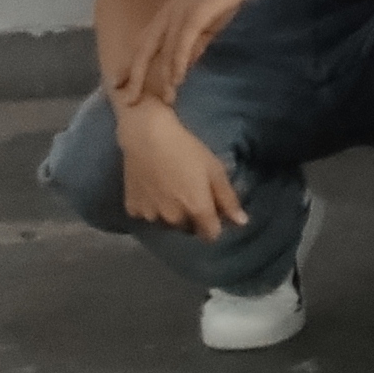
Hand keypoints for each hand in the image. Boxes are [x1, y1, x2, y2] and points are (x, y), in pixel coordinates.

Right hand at [116, 102, 246, 238]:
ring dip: (172, 215)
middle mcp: (173, 219)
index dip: (214, 225)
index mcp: (197, 210)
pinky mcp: (132, 209)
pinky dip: (151, 207)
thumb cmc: (187, 150)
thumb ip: (228, 199)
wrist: (147, 136)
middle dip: (193, 218)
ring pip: (167, 224)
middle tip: (190, 194)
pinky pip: (147, 215)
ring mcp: (150, 215)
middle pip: (188, 229)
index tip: (213, 212)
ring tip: (171, 190)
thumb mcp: (215, 170)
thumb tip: (241, 223)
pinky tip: (153, 189)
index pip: (210, 235)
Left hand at [122, 0, 255, 107]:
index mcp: (165, 16)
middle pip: (144, 50)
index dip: (130, 65)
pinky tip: (178, 80)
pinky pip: (182, 44)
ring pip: (163, 51)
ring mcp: (178, 16)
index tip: (121, 85)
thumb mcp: (205, 25)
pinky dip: (178, 63)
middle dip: (135, 76)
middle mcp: (166, 16)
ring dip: (162, 77)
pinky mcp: (194, 16)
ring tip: (164, 99)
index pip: (142, 45)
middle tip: (129, 100)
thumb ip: (193, 45)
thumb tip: (184, 65)